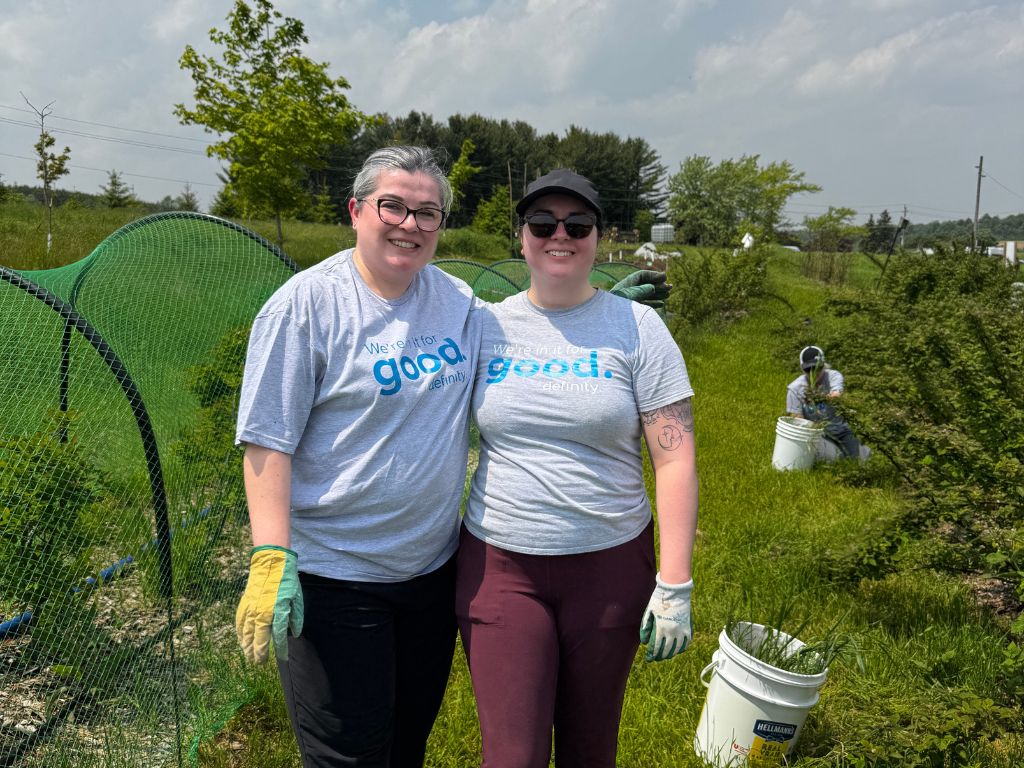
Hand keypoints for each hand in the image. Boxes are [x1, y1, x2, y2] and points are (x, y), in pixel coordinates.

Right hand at [236, 545, 303, 663]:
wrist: (270, 563)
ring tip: (249, 656)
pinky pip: (240, 622)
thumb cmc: (286, 580)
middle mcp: (262, 613)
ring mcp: (251, 609)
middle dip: (259, 653)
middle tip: (259, 663)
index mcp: (277, 612)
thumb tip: (295, 633)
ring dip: (247, 646)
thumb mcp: (296, 598)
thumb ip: (296, 617)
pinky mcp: (244, 604)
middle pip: (258, 639)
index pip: (278, 637)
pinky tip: (241, 640)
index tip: (282, 657)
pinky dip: (240, 633)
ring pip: (246, 633)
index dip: (280, 649)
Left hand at [610, 270, 670, 308]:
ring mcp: (630, 300)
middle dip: (658, 285)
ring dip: (658, 294)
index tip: (664, 277)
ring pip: (647, 295)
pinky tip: (661, 304)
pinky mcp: (632, 310)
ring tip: (668, 295)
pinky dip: (653, 303)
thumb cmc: (616, 306)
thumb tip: (652, 288)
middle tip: (670, 287)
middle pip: (646, 285)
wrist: (608, 320)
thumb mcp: (630, 296)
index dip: (653, 276)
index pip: (642, 276)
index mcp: (626, 285)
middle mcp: (629, 291)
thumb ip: (642, 290)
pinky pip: (645, 305)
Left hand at [639, 574, 692, 661]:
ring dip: (671, 654)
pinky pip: (686, 642)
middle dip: (660, 656)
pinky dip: (682, 648)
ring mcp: (682, 630)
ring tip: (666, 656)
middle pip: (666, 650)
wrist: (675, 591)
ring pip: (677, 648)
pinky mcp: (688, 627)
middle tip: (656, 658)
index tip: (649, 658)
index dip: (652, 654)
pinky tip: (677, 650)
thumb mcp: (649, 612)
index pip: (656, 647)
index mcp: (661, 628)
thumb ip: (646, 627)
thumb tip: (644, 641)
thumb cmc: (660, 600)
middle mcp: (672, 631)